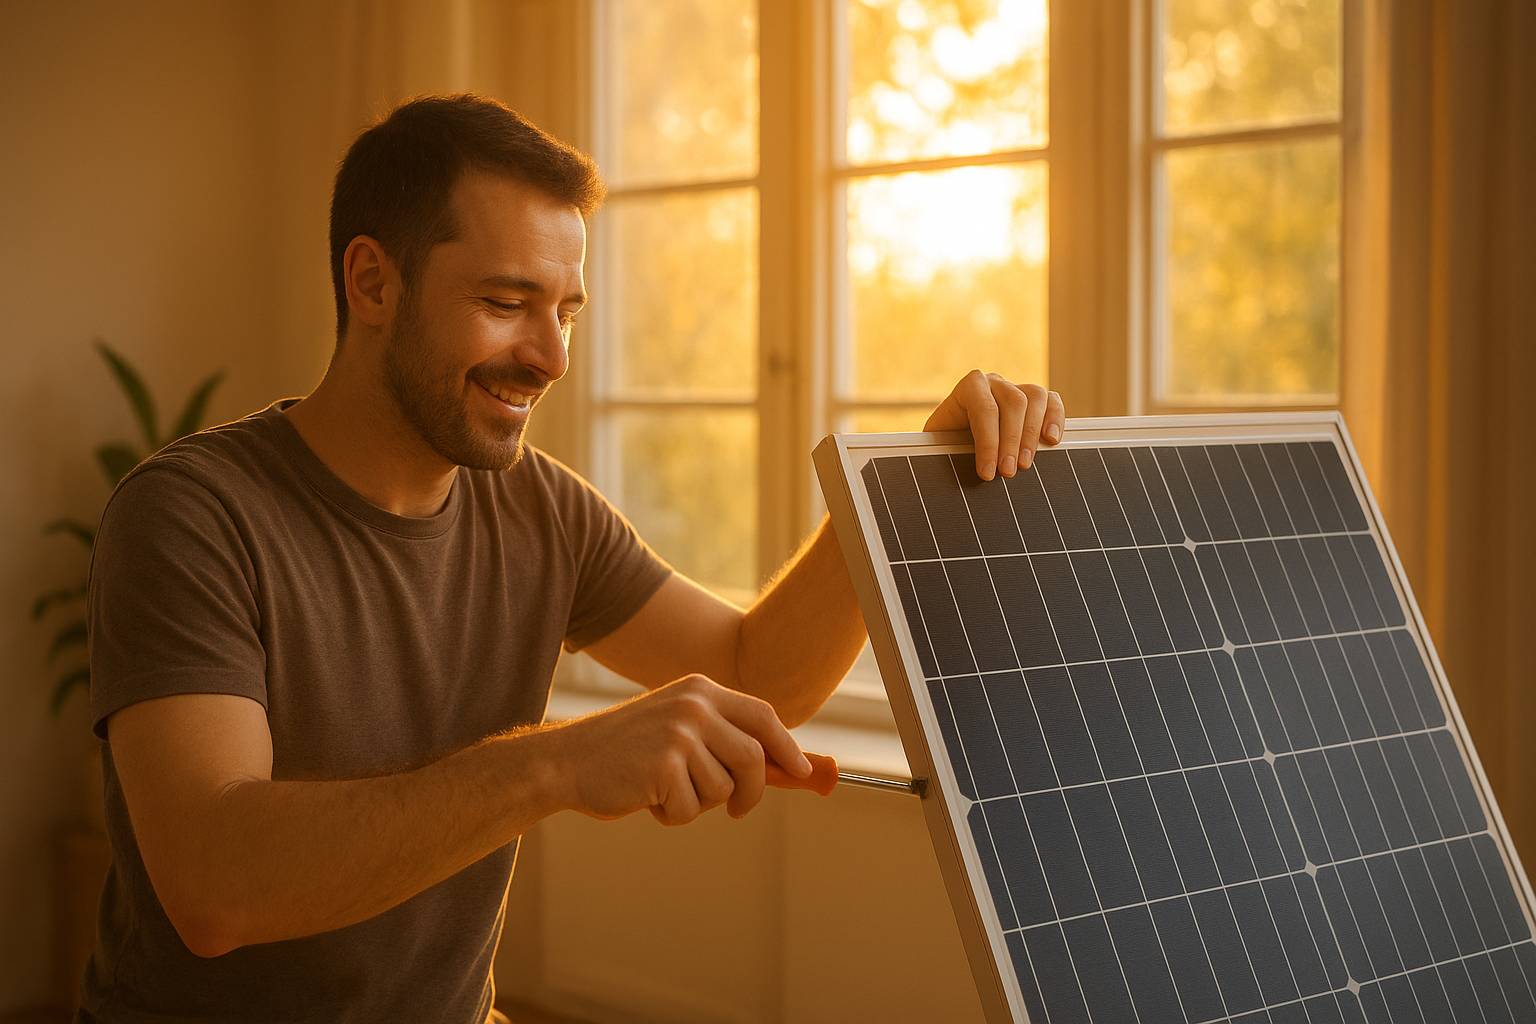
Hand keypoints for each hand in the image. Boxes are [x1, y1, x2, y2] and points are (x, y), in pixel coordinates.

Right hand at [550, 675, 812, 825]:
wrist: (567, 760)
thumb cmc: (627, 752)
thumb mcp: (678, 729)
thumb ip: (724, 739)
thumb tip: (787, 768)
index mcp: (700, 689)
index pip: (763, 716)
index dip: (788, 747)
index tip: (804, 772)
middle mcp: (694, 705)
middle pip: (754, 758)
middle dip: (753, 792)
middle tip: (738, 810)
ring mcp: (680, 734)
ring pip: (723, 790)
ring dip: (697, 804)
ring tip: (663, 790)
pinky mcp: (664, 765)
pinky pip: (690, 809)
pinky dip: (671, 815)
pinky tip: (646, 798)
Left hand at [923, 370, 1064, 480]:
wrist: (950, 437)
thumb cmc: (946, 442)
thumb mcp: (941, 445)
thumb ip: (951, 450)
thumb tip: (969, 471)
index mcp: (968, 387)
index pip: (984, 409)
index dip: (988, 442)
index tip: (987, 473)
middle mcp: (994, 382)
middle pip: (1013, 403)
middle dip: (1012, 441)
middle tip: (1008, 472)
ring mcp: (1016, 388)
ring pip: (1035, 398)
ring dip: (1032, 434)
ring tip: (1025, 464)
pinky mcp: (1035, 401)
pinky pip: (1052, 401)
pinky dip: (1055, 419)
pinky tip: (1051, 441)